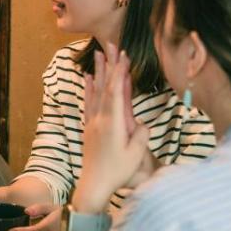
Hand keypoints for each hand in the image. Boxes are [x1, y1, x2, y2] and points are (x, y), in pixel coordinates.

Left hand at [72, 44, 155, 212]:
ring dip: (98, 72)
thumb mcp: (135, 155)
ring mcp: (92, 123)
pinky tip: (88, 78)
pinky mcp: (89, 128)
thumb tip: (142, 124)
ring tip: (98, 54)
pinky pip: (89, 103)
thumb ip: (141, 136)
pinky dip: (89, 89)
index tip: (124, 56)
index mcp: (113, 124)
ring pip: (95, 92)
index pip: (116, 92)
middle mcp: (100, 120)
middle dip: (109, 65)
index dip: (119, 73)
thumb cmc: (117, 172)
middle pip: (104, 87)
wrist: (94, 185)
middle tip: (111, 45)